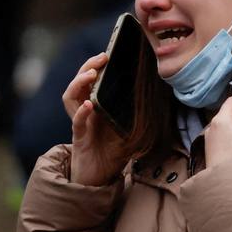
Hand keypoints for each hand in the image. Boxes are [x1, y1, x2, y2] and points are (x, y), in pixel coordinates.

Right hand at [62, 53, 132, 185]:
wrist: (99, 179)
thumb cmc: (114, 153)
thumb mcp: (131, 129)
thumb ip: (139, 115)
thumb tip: (160, 97)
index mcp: (97, 106)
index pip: (92, 79)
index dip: (97, 64)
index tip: (110, 51)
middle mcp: (85, 112)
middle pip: (79, 83)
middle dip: (89, 66)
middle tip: (102, 56)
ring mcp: (80, 124)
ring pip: (71, 98)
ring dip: (79, 83)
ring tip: (91, 74)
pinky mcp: (79, 139)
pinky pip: (77, 122)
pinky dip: (82, 113)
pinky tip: (89, 105)